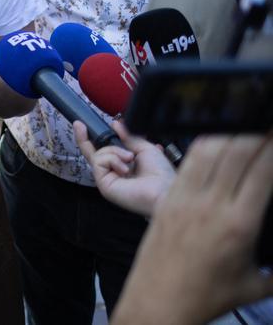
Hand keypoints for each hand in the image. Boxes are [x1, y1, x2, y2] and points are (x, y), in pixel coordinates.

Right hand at [74, 119, 173, 216]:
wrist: (164, 190)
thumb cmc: (161, 175)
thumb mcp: (145, 148)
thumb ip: (128, 136)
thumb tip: (116, 124)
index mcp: (125, 166)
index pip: (105, 151)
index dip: (94, 139)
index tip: (85, 127)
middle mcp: (114, 173)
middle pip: (93, 154)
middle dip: (84, 139)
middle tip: (79, 125)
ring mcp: (108, 179)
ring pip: (99, 154)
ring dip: (114, 151)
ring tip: (130, 159)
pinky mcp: (103, 184)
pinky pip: (99, 161)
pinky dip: (112, 159)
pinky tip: (124, 168)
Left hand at [112, 132, 272, 324]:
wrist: (159, 302)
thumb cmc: (207, 296)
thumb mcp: (258, 284)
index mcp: (238, 224)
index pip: (261, 172)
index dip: (272, 146)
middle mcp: (211, 206)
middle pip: (236, 152)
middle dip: (256, 131)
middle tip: (267, 118)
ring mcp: (185, 199)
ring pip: (208, 150)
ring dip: (230, 131)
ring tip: (247, 120)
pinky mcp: (167, 198)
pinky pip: (186, 162)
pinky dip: (204, 143)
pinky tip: (217, 136)